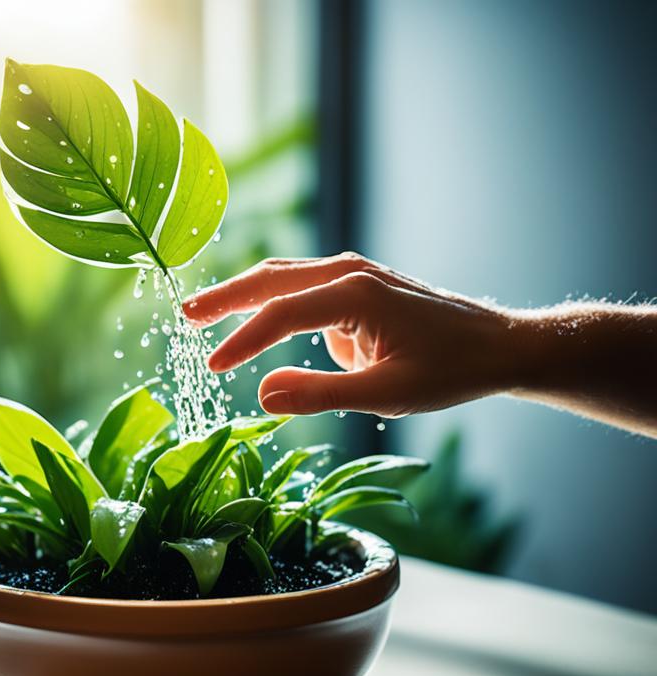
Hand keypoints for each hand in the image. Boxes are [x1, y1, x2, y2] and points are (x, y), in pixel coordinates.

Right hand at [182, 253, 514, 417]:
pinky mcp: (360, 285)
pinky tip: (271, 331)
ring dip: (246, 295)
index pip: (280, 316)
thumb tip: (261, 395)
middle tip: (185, 314)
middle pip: (271, 279)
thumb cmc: (449, 371)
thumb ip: (320, 394)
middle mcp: (350, 272)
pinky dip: (279, 306)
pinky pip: (308, 292)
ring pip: (286, 278)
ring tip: (208, 314)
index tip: (210, 368)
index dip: (241, 342)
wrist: (497, 346)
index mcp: (354, 294)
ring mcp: (356, 274)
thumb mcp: (384, 394)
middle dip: (226, 297)